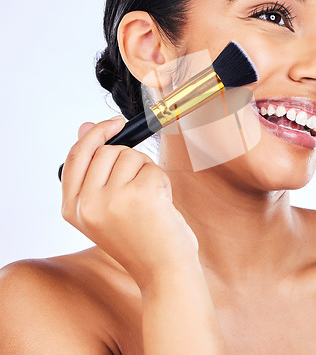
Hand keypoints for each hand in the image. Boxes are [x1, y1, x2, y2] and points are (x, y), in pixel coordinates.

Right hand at [60, 116, 198, 288]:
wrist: (164, 271)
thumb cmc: (139, 238)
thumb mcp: (106, 207)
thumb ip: (93, 170)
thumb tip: (85, 126)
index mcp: (73, 209)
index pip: (76, 156)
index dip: (94, 134)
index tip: (113, 123)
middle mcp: (87, 204)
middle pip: (107, 151)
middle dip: (129, 160)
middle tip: (139, 189)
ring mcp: (112, 199)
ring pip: (131, 156)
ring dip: (146, 172)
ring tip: (149, 202)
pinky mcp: (139, 195)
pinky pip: (152, 168)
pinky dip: (161, 182)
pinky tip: (161, 206)